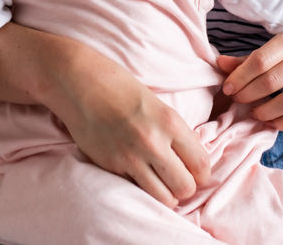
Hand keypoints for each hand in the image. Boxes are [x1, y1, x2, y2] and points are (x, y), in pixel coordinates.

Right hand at [56, 68, 210, 207]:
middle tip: (178, 179)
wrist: (81, 84)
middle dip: (185, 187)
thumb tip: (191, 160)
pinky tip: (138, 174)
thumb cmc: (120, 89)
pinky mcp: (111, 167)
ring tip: (160, 183)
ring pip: (164, 198)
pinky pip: (136, 190)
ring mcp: (130, 158)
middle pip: (186, 187)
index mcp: (170, 123)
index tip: (195, 172)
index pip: (201, 164)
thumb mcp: (158, 105)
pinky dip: (141, 187)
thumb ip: (176, 133)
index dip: (202, 173)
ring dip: (166, 194)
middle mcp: (152, 143)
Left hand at [217, 31, 282, 129]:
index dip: (240, 77)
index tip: (227, 88)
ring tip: (254, 113)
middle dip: (249, 94)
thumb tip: (219, 63)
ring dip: (265, 111)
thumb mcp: (271, 54)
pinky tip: (271, 122)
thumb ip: (245, 61)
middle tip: (237, 100)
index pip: (260, 60)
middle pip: (272, 81)